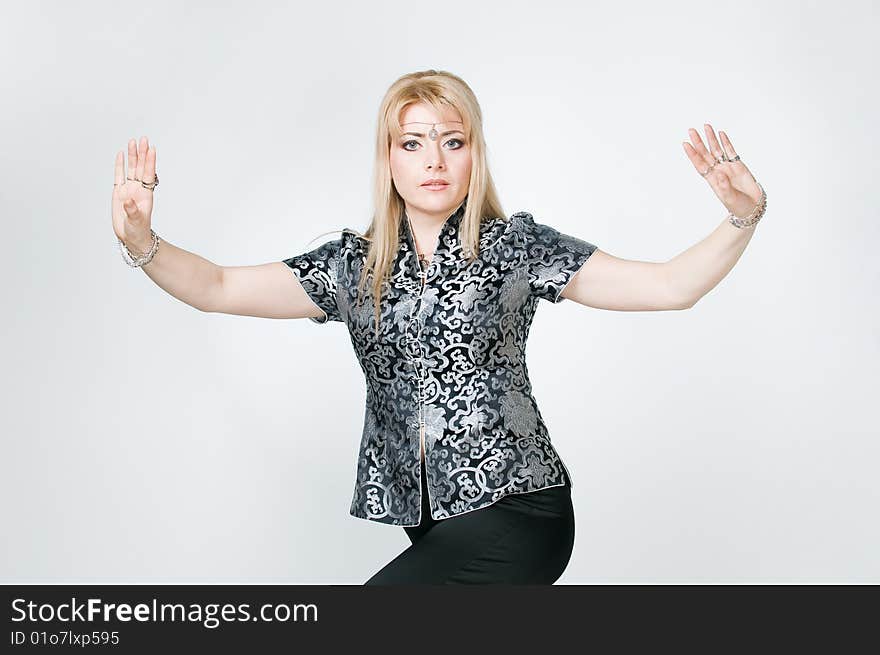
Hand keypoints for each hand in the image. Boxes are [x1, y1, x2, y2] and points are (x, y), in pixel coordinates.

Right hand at [111, 136, 156, 252]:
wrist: (131, 237)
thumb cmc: (137, 230)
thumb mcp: (136, 221)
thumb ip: (132, 211)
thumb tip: (128, 201)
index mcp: (146, 194)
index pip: (148, 175)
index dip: (150, 162)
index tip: (152, 149)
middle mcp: (138, 189)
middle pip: (141, 168)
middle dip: (142, 154)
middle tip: (144, 139)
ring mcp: (129, 189)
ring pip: (131, 169)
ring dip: (132, 156)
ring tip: (133, 142)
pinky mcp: (119, 192)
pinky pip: (119, 175)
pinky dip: (120, 165)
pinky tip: (121, 154)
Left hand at [683, 124, 762, 218]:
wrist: (752, 206)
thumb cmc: (739, 206)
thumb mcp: (730, 198)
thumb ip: (724, 187)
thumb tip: (718, 175)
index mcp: (712, 180)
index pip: (700, 164)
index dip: (692, 154)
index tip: (685, 144)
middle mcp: (718, 171)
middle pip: (706, 154)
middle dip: (699, 142)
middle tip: (691, 130)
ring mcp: (727, 167)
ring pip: (717, 150)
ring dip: (711, 139)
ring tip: (706, 126)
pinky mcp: (738, 165)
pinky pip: (731, 151)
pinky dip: (726, 142)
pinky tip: (721, 133)